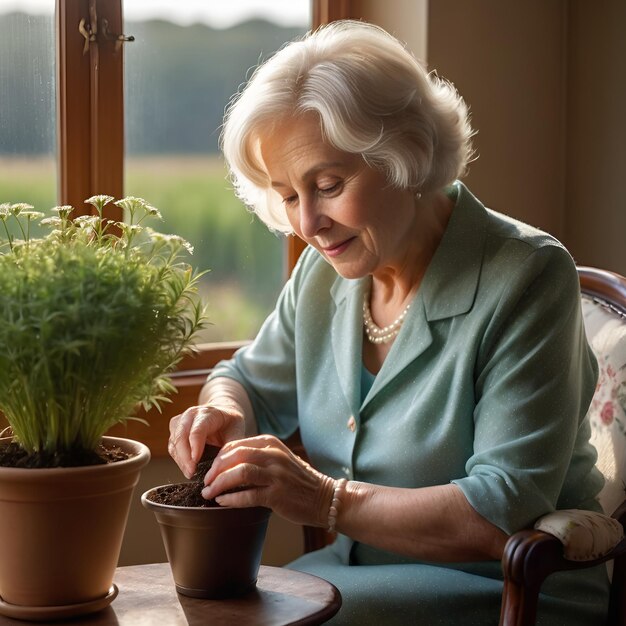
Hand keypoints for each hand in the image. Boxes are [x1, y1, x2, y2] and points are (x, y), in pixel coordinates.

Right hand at [168, 404, 244, 478]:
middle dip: (185, 457)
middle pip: (181, 436)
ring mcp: (181, 421)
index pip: (198, 429)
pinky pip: (172, 447)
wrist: (222, 413)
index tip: (196, 462)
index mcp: (208, 413)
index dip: (195, 446)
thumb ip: (231, 449)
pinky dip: (178, 459)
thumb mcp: (237, 433)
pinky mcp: (174, 430)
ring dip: (181, 460)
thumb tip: (221, 468)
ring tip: (192, 473)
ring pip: (174, 443)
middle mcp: (191, 415)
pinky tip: (188, 467)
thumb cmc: (230, 424)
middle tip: (192, 473)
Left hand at [201, 434, 334, 527]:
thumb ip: (257, 457)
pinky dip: (231, 499)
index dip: (218, 457)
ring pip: (239, 473)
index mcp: (271, 444)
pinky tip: (222, 502)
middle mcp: (273, 455)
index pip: (236, 445)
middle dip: (215, 470)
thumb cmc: (298, 481)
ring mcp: (277, 474)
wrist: (324, 498)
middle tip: (206, 482)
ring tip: (209, 493)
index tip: (210, 470)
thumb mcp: (279, 459)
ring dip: (219, 484)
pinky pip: (248, 495)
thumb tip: (225, 465)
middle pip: (235, 456)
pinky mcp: (278, 494)